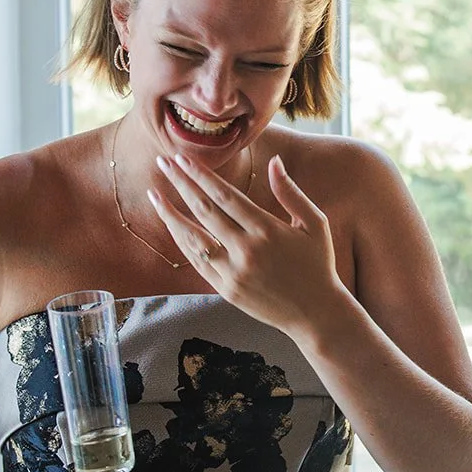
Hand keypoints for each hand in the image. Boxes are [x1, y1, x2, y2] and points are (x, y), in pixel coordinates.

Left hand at [149, 152, 345, 336]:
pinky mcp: (226, 290)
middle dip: (180, 184)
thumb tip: (273, 161)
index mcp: (268, 230)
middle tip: (162, 162)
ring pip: (193, 238)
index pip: (225, 196)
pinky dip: (183, 242)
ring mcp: (233, 272)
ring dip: (171, 215)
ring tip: (154, 195)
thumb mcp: (314, 224)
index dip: (201, 175)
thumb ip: (291, 192)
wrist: (315, 313)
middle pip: (204, 211)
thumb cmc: (317, 264)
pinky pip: (197, 262)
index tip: (183, 158)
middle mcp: (247, 250)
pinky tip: (173, 225)